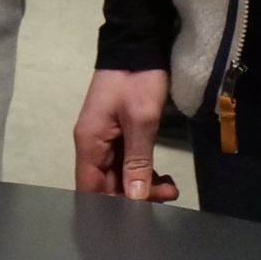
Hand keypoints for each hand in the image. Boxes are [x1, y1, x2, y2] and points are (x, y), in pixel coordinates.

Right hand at [72, 68, 179, 202]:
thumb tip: (134, 199)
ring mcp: (106, 140)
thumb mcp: (141, 121)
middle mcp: (93, 146)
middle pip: (106, 186)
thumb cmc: (137, 81)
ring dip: (143, 186)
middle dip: (135, 197)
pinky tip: (163, 177)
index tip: (139, 214)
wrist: (138, 45)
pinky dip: (144, 172)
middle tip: (167, 197)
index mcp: (90, 144)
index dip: (111, 207)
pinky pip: (127, 163)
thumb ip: (137, 161)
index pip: (90, 190)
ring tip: (170, 189)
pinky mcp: (120, 134)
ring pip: (119, 176)